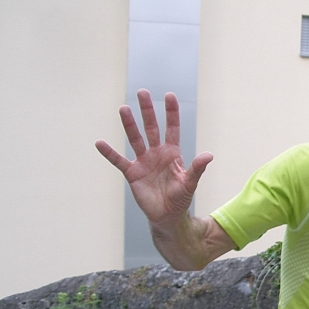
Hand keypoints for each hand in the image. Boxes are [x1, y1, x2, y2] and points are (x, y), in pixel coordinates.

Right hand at [94, 89, 212, 226]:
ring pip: (135, 139)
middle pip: (151, 128)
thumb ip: (197, 168)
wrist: (168, 216)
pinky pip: (119, 161)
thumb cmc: (181, 198)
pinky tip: (100, 143)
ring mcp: (143, 162)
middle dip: (147, 111)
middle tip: (142, 92)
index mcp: (172, 153)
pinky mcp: (132, 173)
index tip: (170, 95)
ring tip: (123, 108)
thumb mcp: (190, 183)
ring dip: (129, 124)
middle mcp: (156, 153)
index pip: (172, 128)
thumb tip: (209, 155)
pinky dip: (109, 153)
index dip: (171, 113)